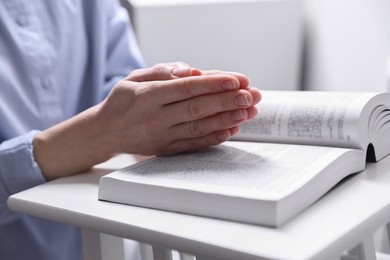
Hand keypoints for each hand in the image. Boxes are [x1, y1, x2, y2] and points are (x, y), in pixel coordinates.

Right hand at [33, 63, 260, 178]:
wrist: (104, 132)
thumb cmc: (122, 102)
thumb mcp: (134, 78)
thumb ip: (162, 71)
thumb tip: (191, 71)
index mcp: (147, 95)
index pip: (186, 88)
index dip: (213, 84)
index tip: (236, 80)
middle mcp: (155, 117)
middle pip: (197, 109)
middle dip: (227, 101)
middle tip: (251, 95)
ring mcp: (161, 136)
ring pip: (198, 128)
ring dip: (226, 119)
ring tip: (248, 112)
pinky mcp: (165, 150)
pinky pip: (193, 145)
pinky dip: (213, 138)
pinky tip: (231, 130)